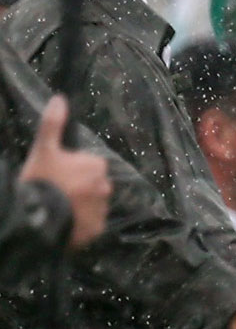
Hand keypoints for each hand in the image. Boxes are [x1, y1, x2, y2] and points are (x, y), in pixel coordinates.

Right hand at [16, 96, 108, 248]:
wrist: (37, 216)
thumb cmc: (41, 179)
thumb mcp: (44, 149)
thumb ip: (52, 124)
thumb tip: (60, 98)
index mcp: (96, 166)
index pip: (90, 164)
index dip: (72, 168)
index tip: (57, 174)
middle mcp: (106, 187)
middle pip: (93, 184)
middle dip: (79, 187)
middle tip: (56, 191)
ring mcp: (102, 210)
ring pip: (93, 204)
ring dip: (80, 205)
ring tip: (58, 207)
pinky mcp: (97, 230)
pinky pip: (91, 224)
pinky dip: (81, 223)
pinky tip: (65, 221)